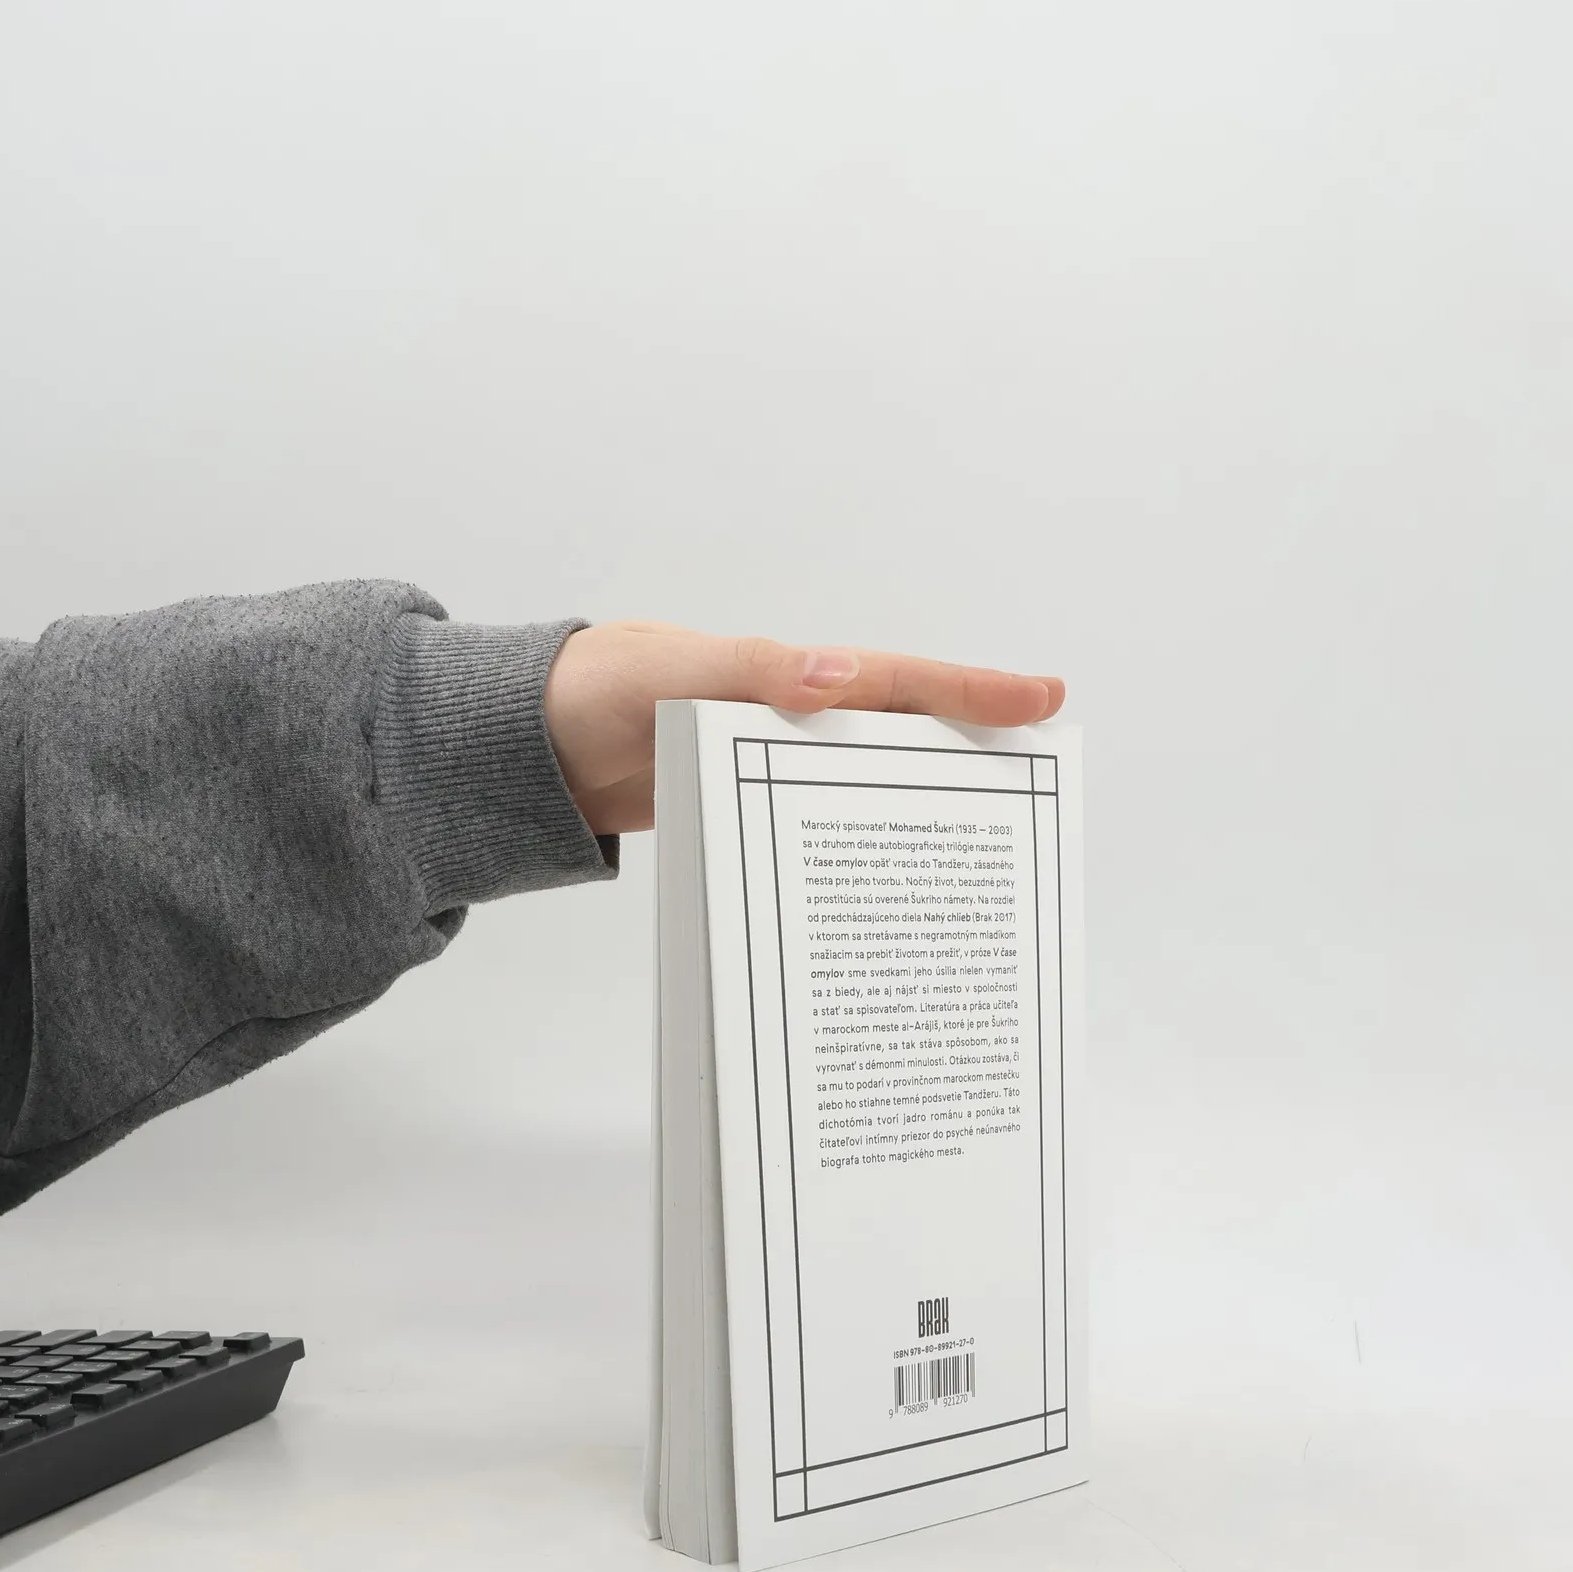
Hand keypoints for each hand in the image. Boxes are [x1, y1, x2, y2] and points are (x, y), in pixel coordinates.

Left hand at [543, 622, 1065, 834]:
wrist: (527, 747)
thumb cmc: (593, 690)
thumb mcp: (665, 670)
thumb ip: (747, 669)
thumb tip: (837, 675)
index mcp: (788, 677)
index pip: (898, 683)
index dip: (972, 692)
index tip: (1045, 702)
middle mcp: (789, 721)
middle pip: (898, 744)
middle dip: (968, 766)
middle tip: (1033, 803)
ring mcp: (765, 770)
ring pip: (857, 796)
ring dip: (910, 823)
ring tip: (972, 872)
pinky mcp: (737, 813)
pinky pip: (806, 832)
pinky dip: (842, 857)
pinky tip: (866, 902)